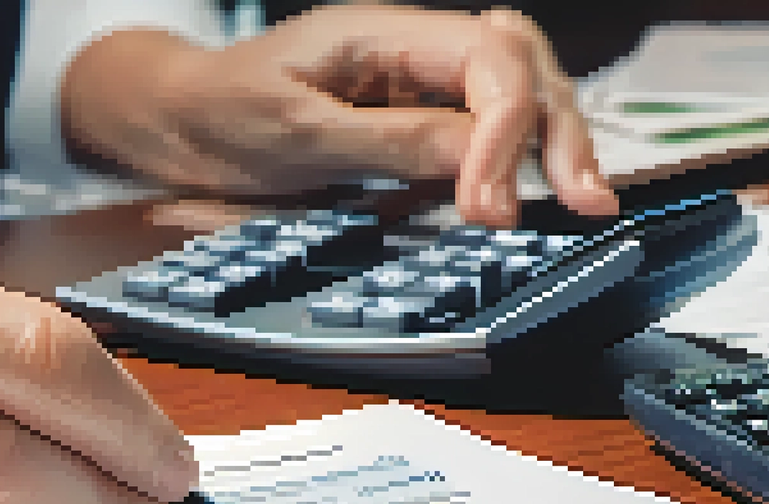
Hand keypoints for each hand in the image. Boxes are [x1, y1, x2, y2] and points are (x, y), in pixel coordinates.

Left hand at [61, 4, 618, 227]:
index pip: (488, 60)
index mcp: (386, 32)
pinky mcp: (414, 120)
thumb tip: (472, 157)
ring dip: (552, 146)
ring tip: (582, 201)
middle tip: (585, 202)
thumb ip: (386, 142)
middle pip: (523, 68)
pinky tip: (521, 201)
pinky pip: (481, 133)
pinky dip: (513, 163)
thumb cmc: (224, 114)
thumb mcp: (296, 133)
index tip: (490, 206)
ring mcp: (419, 83)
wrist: (183, 122)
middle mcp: (416, 49)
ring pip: (517, 96)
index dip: (505, 131)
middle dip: (559, 132)